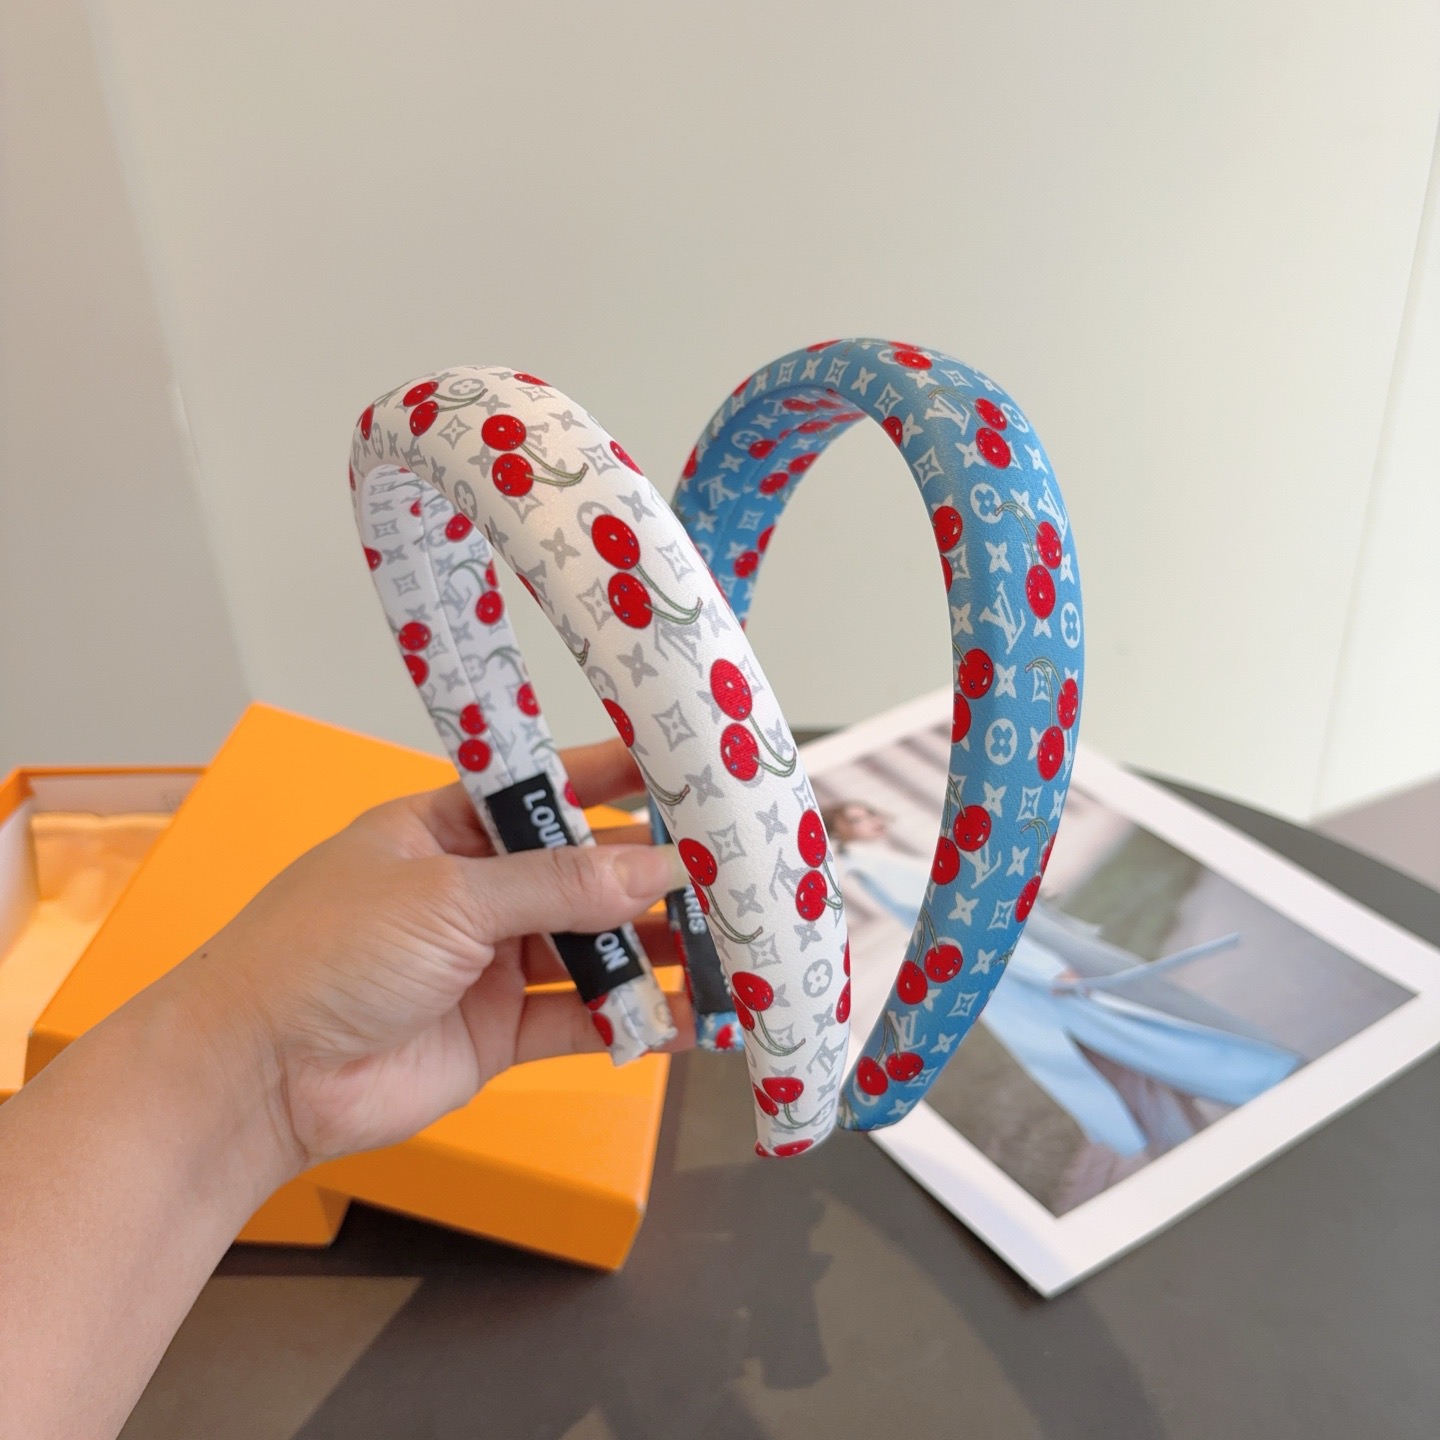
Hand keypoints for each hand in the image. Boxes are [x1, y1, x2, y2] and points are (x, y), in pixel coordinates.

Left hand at [179, 739, 692, 1173]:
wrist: (259, 1077)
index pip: (548, 790)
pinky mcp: (498, 1031)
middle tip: (733, 871)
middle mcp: (475, 891)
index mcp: (448, 829)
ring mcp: (489, 962)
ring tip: (730, 945)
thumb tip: (658, 867)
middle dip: (653, 875)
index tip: (689, 771)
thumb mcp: (446, 898)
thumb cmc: (323, 952)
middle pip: (583, 874)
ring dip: (655, 951)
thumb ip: (558, 886)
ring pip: (591, 947)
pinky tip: (687, 1018)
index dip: (617, 777)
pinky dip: (634, 1020)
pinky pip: (581, 1018)